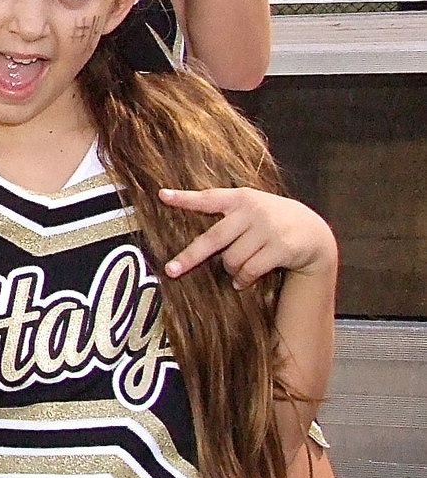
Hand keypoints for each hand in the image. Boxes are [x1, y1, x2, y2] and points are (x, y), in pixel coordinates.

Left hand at [160, 188, 337, 288]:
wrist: (314, 232)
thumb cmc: (272, 221)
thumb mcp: (252, 208)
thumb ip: (228, 214)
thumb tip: (193, 237)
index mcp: (240, 198)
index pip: (209, 197)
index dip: (185, 198)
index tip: (161, 196)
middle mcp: (252, 211)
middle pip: (213, 239)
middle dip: (189, 257)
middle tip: (171, 270)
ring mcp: (267, 228)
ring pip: (231, 260)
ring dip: (230, 270)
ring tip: (237, 269)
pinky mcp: (280, 247)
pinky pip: (250, 271)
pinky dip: (243, 280)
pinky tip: (244, 281)